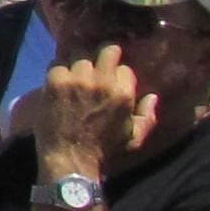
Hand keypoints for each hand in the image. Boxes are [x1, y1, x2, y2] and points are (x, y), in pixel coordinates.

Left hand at [35, 46, 159, 172]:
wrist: (70, 160)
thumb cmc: (104, 152)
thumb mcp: (134, 139)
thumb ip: (147, 117)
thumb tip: (153, 97)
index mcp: (123, 92)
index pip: (123, 68)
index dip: (117, 74)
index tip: (109, 79)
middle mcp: (103, 81)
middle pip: (106, 50)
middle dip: (102, 55)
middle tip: (94, 64)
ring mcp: (78, 79)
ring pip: (79, 54)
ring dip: (77, 62)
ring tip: (74, 73)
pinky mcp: (57, 81)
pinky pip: (57, 63)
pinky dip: (58, 69)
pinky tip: (58, 80)